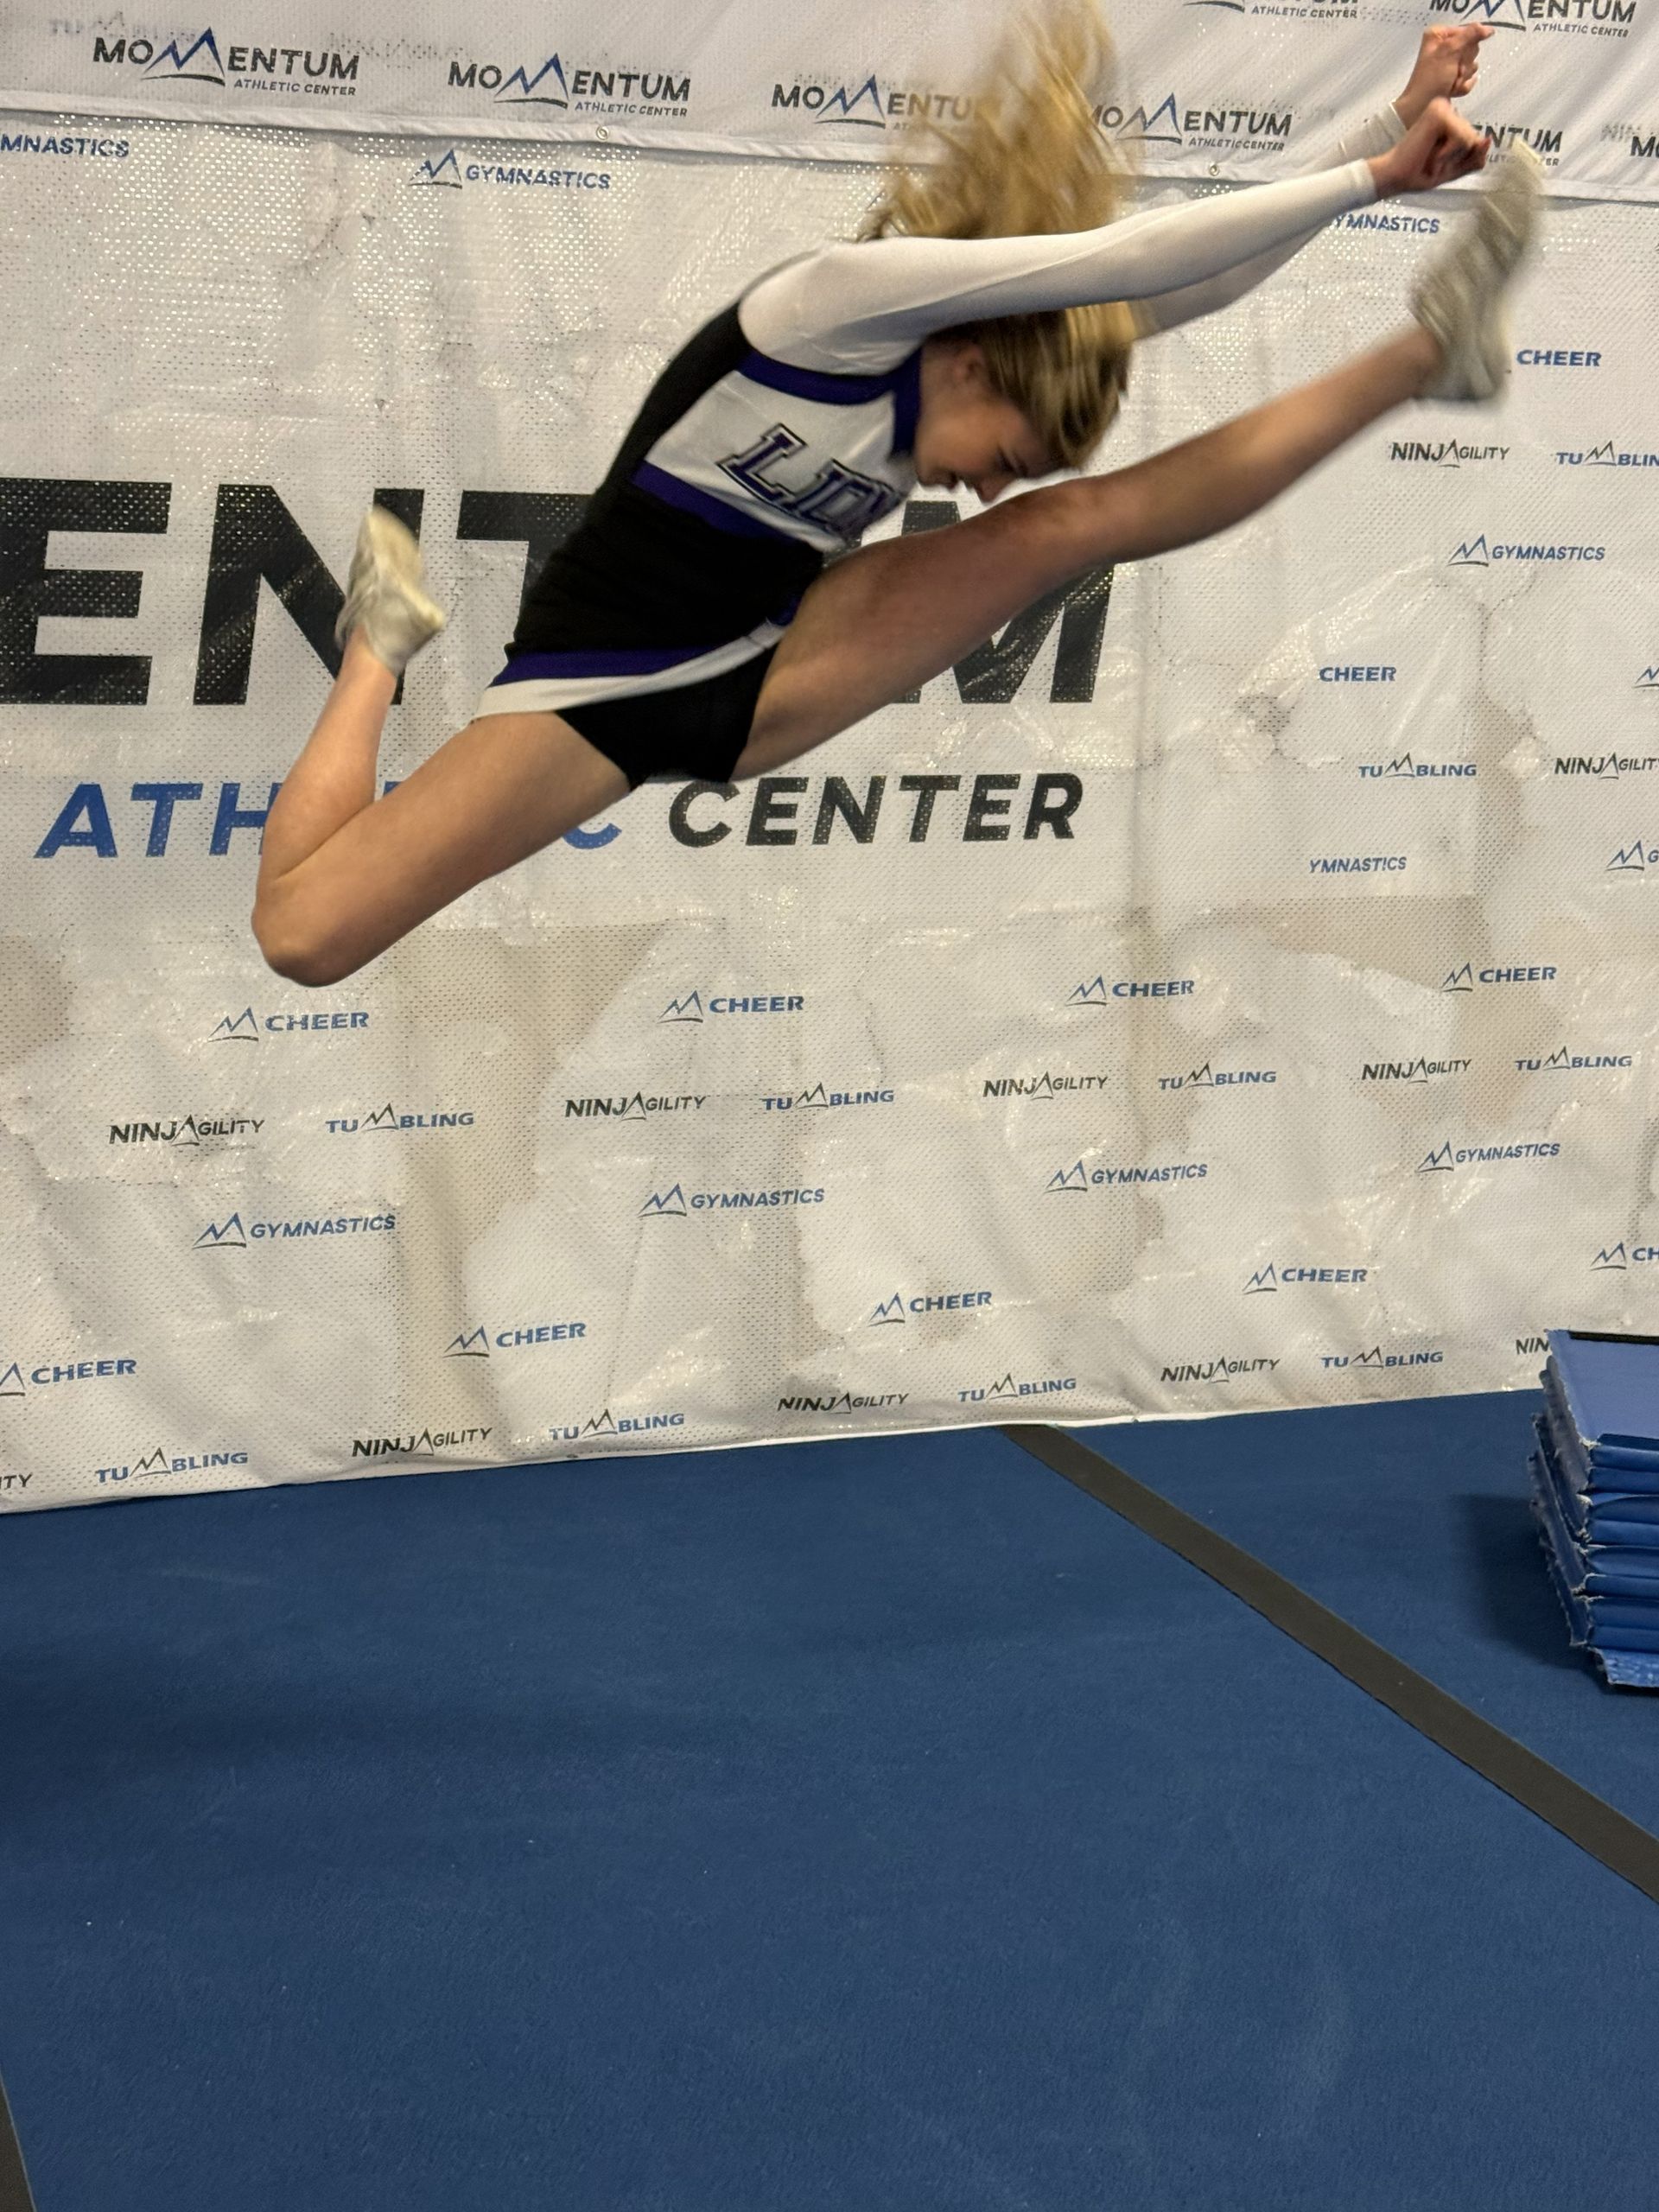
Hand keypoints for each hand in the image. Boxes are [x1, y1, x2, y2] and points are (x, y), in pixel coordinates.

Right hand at [1368, 97, 1489, 197]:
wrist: (1394, 178)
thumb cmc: (1418, 174)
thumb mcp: (1453, 169)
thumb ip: (1474, 158)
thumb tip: (1487, 141)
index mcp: (1449, 118)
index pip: (1475, 140)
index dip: (1459, 159)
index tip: (1435, 161)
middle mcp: (1446, 108)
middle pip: (1475, 139)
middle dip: (1456, 158)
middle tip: (1431, 160)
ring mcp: (1442, 108)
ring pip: (1471, 139)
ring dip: (1451, 157)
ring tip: (1430, 157)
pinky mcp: (1440, 113)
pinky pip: (1463, 139)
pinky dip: (1448, 154)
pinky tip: (1430, 153)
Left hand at [1394, 27, 1490, 126]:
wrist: (1422, 109)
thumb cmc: (1432, 79)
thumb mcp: (1450, 51)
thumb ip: (1471, 35)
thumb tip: (1490, 29)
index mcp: (1439, 34)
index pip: (1469, 31)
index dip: (1467, 47)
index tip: (1457, 59)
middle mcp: (1443, 47)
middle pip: (1471, 48)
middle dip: (1464, 64)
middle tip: (1452, 73)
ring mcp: (1449, 64)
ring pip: (1471, 64)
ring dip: (1463, 76)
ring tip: (1450, 83)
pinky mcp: (1453, 79)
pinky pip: (1469, 79)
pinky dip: (1462, 86)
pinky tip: (1452, 90)